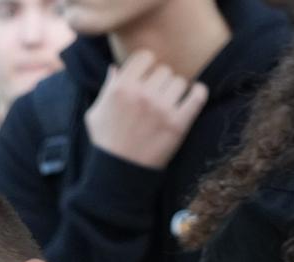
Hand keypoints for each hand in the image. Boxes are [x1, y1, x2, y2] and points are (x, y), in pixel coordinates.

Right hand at [83, 50, 208, 170]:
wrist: (120, 174)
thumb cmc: (106, 142)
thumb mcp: (96, 113)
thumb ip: (107, 88)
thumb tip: (115, 68)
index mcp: (121, 88)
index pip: (145, 56)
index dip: (147, 66)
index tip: (147, 77)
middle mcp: (141, 95)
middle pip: (164, 70)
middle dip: (160, 82)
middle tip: (156, 97)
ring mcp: (161, 109)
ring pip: (180, 82)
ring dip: (175, 91)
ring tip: (168, 104)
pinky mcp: (178, 124)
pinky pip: (197, 96)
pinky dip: (198, 92)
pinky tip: (194, 94)